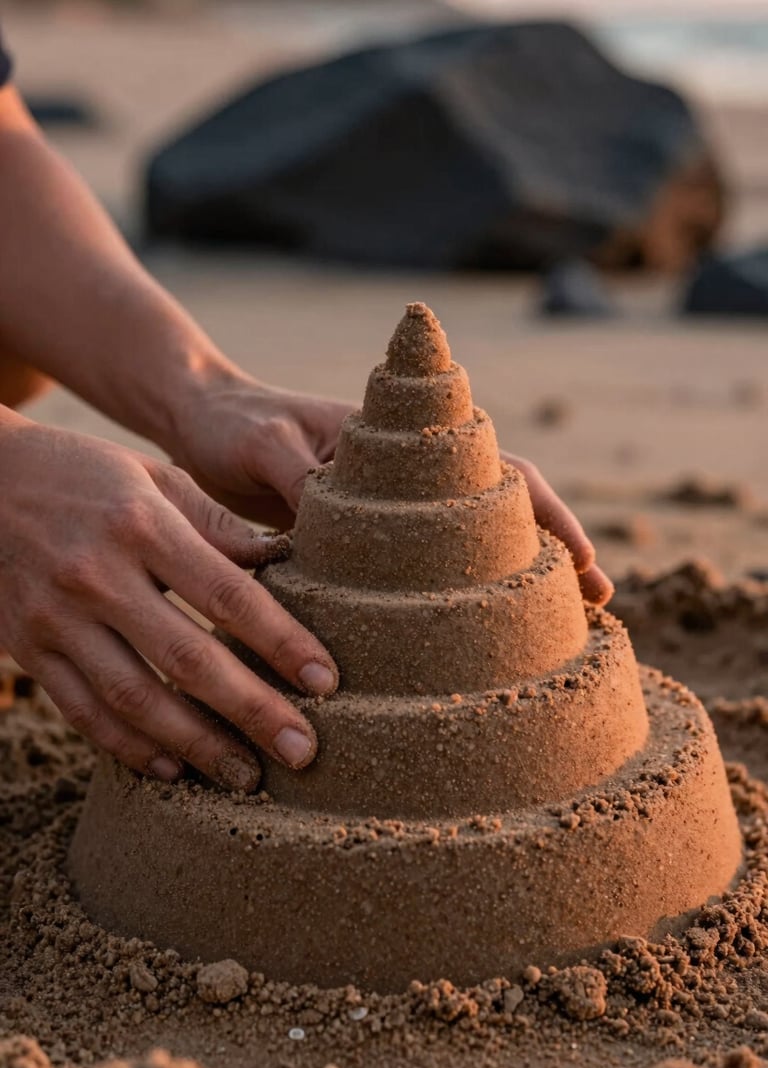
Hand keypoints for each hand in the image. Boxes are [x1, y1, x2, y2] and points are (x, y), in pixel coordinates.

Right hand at [0, 416, 338, 790]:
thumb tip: (285, 562)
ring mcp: (55, 618)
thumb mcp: (154, 477)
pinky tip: (174, 769)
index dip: (281, 641)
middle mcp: (97, 575)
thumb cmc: (85, 474)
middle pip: (186, 659)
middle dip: (251, 711)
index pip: (226, 595)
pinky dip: (129, 747)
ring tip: (247, 777)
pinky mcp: (27, 649)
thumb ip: (217, 524)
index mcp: (141, 525)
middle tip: (303, 751)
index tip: (326, 682)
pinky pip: (82, 713)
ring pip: (134, 700)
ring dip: (196, 746)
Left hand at [168, 372, 611, 605]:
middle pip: (505, 516)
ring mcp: (393, 517)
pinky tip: (471, 644)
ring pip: (472, 550)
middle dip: (556, 556)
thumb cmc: (234, 426)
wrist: (203, 421)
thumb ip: (303, 478)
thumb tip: (344, 522)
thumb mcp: (265, 446)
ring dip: (517, 584)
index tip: (585, 564)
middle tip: (601, 607)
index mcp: (403, 450)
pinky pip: (422, 576)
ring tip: (560, 637)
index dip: (548, 518)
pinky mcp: (365, 548)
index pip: (496, 476)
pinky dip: (455, 603)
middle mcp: (410, 485)